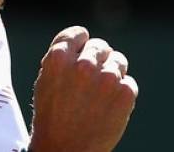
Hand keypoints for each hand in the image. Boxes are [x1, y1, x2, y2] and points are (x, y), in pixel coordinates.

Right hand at [28, 26, 137, 151]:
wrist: (66, 150)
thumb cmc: (52, 117)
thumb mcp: (45, 81)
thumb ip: (61, 58)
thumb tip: (81, 42)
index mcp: (58, 59)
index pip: (78, 33)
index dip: (81, 42)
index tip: (82, 51)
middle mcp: (83, 65)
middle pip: (100, 46)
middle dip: (97, 60)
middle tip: (91, 81)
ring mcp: (106, 79)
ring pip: (118, 61)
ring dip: (112, 73)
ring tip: (101, 94)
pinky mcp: (125, 93)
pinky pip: (128, 82)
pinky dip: (121, 92)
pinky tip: (108, 105)